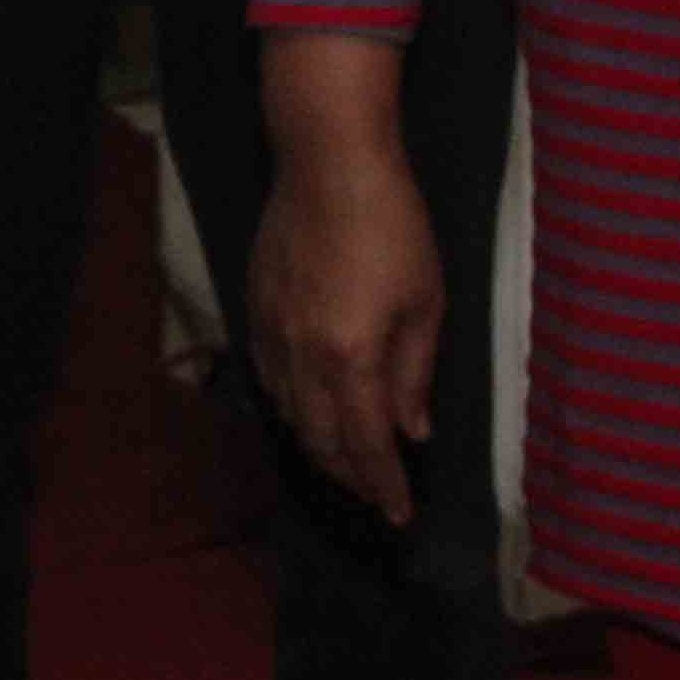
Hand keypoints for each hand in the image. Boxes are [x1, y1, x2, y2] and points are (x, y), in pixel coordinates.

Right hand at [248, 132, 441, 525]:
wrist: (328, 164)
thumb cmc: (392, 227)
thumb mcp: (425, 303)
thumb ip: (414, 374)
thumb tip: (410, 431)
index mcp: (350, 358)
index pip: (365, 444)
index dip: (383, 484)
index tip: (400, 514)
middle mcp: (302, 356)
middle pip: (320, 438)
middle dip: (350, 476)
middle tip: (376, 495)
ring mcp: (271, 332)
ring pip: (289, 412)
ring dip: (319, 445)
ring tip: (346, 461)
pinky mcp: (255, 308)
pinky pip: (268, 377)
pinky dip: (290, 406)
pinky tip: (307, 409)